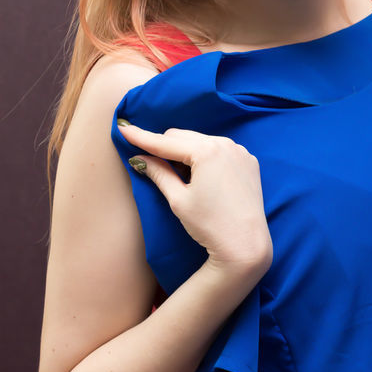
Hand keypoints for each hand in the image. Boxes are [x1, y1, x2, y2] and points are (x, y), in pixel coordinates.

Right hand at [117, 121, 272, 274]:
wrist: (245, 244)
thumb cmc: (210, 224)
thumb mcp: (178, 199)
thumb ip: (158, 173)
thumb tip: (139, 159)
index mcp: (207, 151)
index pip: (165, 142)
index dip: (141, 137)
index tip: (122, 128)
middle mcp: (227, 145)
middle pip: (183, 137)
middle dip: (164, 146)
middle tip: (148, 160)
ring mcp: (241, 152)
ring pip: (202, 141)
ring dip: (185, 151)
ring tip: (178, 174)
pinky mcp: (249, 162)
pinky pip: (221, 150)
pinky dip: (206, 156)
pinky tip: (200, 175)